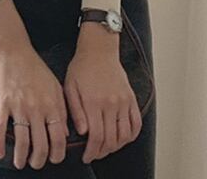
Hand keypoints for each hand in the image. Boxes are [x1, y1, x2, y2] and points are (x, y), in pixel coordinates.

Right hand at [0, 43, 69, 169]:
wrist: (15, 51)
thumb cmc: (37, 68)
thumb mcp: (56, 86)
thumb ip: (62, 110)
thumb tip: (65, 133)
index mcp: (52, 105)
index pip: (58, 139)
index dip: (57, 154)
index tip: (54, 159)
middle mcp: (36, 109)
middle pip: (40, 145)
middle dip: (39, 160)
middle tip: (36, 164)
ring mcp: (19, 107)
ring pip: (21, 141)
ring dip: (21, 157)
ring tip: (20, 163)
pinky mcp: (3, 104)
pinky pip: (0, 128)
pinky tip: (1, 153)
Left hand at [64, 31, 141, 163]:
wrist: (99, 49)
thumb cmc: (82, 67)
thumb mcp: (70, 87)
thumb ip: (76, 111)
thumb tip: (82, 132)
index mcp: (93, 102)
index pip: (96, 137)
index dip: (91, 152)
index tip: (86, 156)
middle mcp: (110, 103)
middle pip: (111, 140)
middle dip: (102, 152)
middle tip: (94, 154)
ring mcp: (123, 101)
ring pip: (125, 135)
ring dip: (116, 146)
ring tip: (106, 147)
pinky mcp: (131, 98)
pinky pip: (136, 123)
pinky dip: (131, 135)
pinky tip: (122, 137)